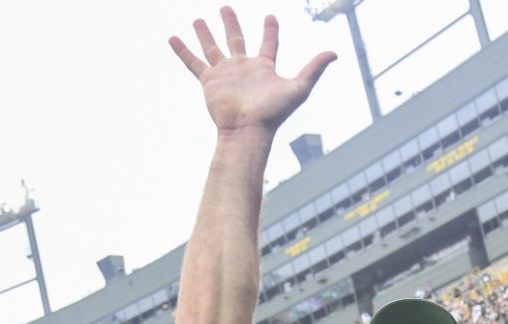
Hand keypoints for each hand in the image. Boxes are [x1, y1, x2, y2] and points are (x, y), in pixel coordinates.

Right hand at [170, 8, 336, 136]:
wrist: (248, 129)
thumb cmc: (274, 112)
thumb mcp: (299, 86)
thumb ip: (314, 68)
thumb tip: (334, 53)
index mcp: (263, 67)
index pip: (268, 43)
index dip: (270, 30)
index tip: (270, 17)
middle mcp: (243, 68)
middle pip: (236, 39)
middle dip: (231, 23)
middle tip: (226, 7)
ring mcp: (225, 74)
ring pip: (212, 47)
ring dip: (205, 33)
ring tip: (199, 19)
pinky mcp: (209, 81)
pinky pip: (193, 62)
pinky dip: (183, 51)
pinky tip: (173, 38)